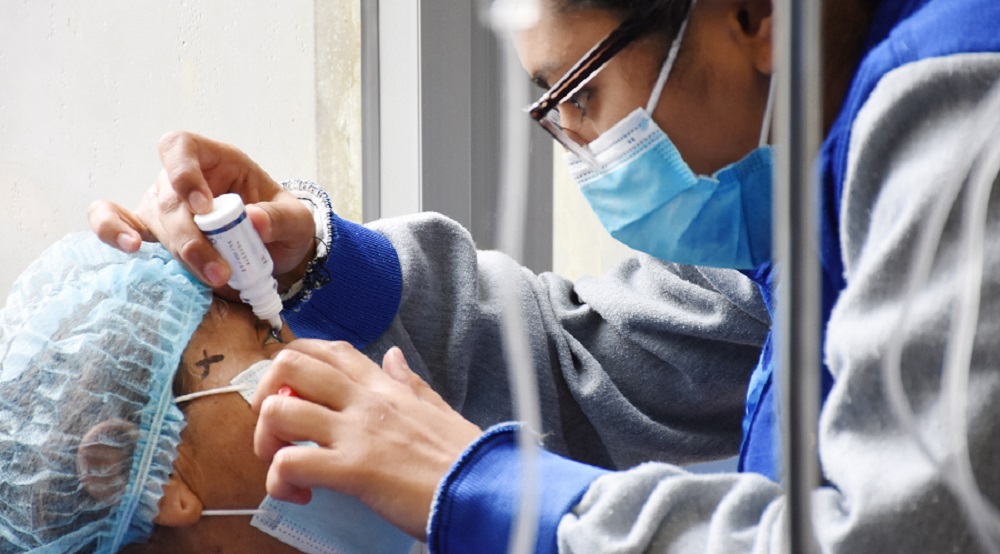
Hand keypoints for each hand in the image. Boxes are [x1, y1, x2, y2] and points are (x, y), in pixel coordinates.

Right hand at [88, 131, 314, 289]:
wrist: (276, 255)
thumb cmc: (281, 226)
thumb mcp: (296, 221)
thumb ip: (280, 218)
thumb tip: (254, 221)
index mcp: (216, 161)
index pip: (182, 147)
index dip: (184, 172)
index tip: (204, 207)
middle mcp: (181, 181)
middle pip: (170, 199)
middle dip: (192, 237)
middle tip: (220, 270)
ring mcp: (161, 207)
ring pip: (152, 223)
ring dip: (180, 252)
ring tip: (212, 276)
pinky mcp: (151, 234)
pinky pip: (114, 224)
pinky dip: (112, 232)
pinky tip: (129, 248)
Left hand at [252, 341, 482, 539]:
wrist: (483, 490)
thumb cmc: (464, 458)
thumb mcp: (437, 409)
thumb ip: (409, 383)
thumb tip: (392, 357)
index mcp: (384, 387)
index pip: (328, 350)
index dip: (296, 362)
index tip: (293, 392)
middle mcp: (365, 400)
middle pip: (290, 364)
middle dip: (265, 393)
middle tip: (277, 428)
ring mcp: (356, 432)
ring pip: (278, 410)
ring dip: (265, 440)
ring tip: (283, 465)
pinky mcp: (352, 468)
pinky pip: (289, 462)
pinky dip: (280, 481)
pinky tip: (299, 494)